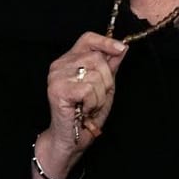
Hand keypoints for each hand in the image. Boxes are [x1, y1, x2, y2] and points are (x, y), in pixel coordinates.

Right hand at [44, 33, 127, 160]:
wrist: (70, 140)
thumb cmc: (85, 115)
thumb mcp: (103, 88)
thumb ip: (110, 67)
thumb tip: (122, 48)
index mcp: (69, 61)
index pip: (87, 39)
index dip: (106, 41)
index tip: (122, 49)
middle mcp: (60, 65)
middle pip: (96, 58)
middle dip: (106, 81)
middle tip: (97, 98)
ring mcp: (56, 76)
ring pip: (95, 75)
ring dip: (99, 97)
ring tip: (89, 107)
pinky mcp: (58, 90)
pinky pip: (88, 90)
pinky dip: (92, 104)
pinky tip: (83, 111)